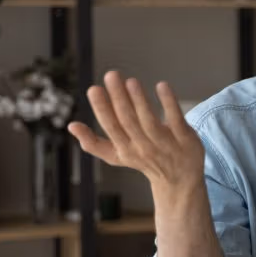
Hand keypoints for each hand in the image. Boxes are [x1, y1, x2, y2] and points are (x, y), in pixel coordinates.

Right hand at [67, 71, 204, 192]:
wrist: (180, 182)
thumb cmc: (145, 162)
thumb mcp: (118, 156)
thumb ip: (94, 143)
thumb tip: (71, 126)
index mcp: (125, 149)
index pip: (111, 127)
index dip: (102, 109)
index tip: (94, 88)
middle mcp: (144, 148)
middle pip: (129, 121)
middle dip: (119, 98)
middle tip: (111, 74)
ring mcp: (166, 144)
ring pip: (149, 121)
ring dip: (140, 100)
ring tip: (131, 80)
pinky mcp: (185, 139)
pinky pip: (176, 119)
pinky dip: (168, 103)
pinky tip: (161, 85)